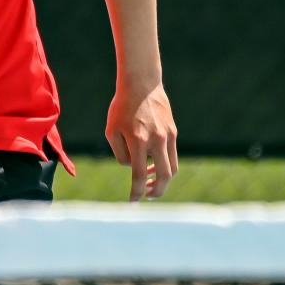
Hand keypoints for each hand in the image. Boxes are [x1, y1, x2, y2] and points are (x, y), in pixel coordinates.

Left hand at [105, 81, 177, 201]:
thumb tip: (133, 168)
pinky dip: (164, 163)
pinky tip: (152, 163)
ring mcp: (168, 136)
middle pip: (163, 177)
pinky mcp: (173, 132)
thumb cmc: (121, 107)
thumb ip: (121, 153)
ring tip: (149, 181)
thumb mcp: (111, 130)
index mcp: (138, 140)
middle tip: (148, 196)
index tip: (133, 201)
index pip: (138, 174)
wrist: (141, 84)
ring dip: (162, 179)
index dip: (136, 191)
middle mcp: (156, 140)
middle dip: (156, 191)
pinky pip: (172, 154)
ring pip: (172, 168)